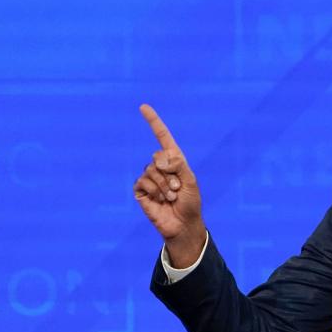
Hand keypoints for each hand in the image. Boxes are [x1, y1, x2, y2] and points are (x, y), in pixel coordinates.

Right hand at [133, 104, 205, 266]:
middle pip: (158, 156)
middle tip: (178, 189)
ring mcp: (149, 178)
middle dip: (171, 174)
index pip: (162, 138)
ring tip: (171, 197)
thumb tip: (163, 155)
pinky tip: (160, 200)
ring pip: (151, 170)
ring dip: (164, 186)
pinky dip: (154, 191)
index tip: (143, 106)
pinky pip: (142, 181)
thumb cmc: (190, 203)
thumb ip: (179, 165)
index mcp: (175, 161)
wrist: (183, 224)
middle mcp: (160, 166)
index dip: (153, 122)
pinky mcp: (141, 190)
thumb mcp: (190, 182)